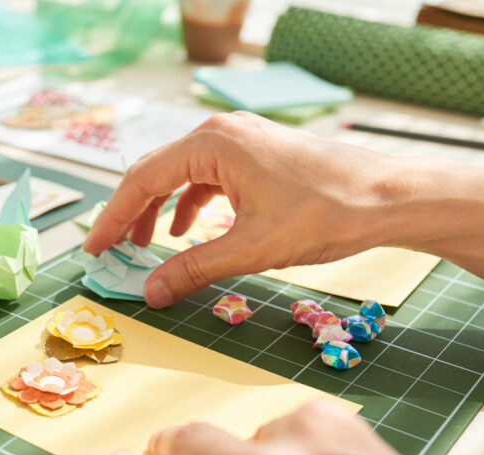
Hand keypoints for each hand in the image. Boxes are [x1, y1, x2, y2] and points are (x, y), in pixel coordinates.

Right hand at [84, 112, 417, 308]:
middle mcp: (221, 133)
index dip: (112, 219)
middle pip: (155, 174)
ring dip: (158, 212)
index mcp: (212, 144)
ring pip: (180, 176)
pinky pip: (207, 179)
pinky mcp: (257, 155)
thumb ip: (194, 269)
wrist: (389, 197)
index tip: (93, 250)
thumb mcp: (251, 248)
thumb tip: (150, 292)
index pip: (142, 181)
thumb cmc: (326, 214)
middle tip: (110, 252)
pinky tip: (187, 232)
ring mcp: (241, 141)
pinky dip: (189, 206)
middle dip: (131, 215)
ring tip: (145, 249)